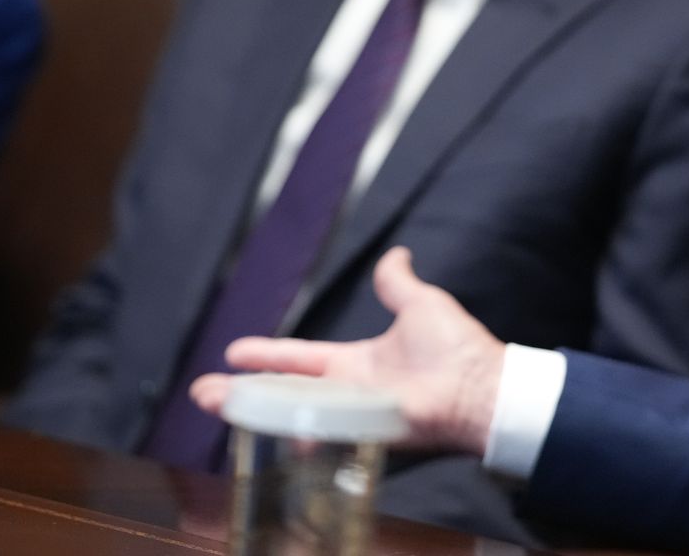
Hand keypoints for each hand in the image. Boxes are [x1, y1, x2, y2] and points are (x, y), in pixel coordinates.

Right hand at [189, 247, 505, 455]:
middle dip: (243, 393)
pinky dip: (295, 433)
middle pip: (283, 393)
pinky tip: (266, 432)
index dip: (267, 356)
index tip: (233, 352)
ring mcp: (354, 416)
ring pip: (292, 415)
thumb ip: (398, 283)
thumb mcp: (419, 303)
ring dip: (253, 413)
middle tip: (205, 394)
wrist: (482, 384)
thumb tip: (396, 254)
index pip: (300, 359)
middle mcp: (348, 392)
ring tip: (216, 407)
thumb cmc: (456, 348)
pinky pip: (322, 434)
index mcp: (356, 363)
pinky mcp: (365, 433)